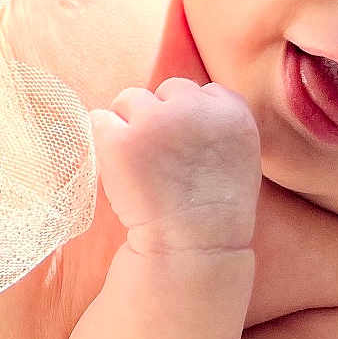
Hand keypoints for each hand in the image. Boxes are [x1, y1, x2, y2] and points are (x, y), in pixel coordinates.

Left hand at [91, 78, 260, 252]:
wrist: (193, 248)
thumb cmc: (213, 209)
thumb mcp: (239, 155)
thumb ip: (216, 121)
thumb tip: (178, 101)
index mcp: (232, 110)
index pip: (200, 91)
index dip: (189, 120)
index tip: (188, 150)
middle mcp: (195, 108)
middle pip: (164, 90)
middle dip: (159, 116)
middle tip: (162, 159)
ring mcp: (155, 121)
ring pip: (129, 99)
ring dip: (129, 125)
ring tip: (141, 165)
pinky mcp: (120, 139)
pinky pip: (99, 119)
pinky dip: (103, 140)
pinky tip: (120, 167)